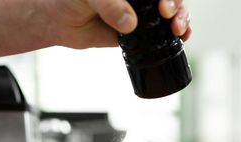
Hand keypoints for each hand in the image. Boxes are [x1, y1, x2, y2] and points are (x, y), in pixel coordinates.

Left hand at [51, 0, 191, 48]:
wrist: (59, 22)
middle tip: (167, 15)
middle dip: (176, 5)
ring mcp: (142, 12)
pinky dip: (175, 35)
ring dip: (181, 19)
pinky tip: (181, 38)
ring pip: (171, 12)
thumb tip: (129, 22)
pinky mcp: (140, 31)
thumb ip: (108, 5)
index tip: (162, 4)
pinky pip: (162, 33)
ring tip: (177, 30)